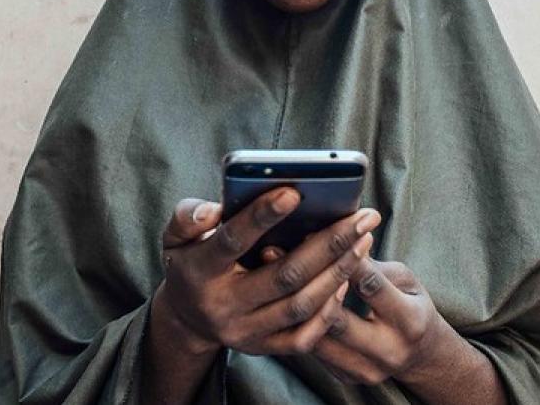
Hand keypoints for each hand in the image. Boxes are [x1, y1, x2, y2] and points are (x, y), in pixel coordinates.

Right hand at [153, 190, 380, 356]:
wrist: (187, 318)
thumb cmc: (190, 261)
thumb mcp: (175, 236)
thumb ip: (188, 217)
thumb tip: (213, 210)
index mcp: (200, 270)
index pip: (232, 241)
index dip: (261, 217)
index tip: (294, 192)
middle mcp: (223, 305)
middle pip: (284, 276)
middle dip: (329, 244)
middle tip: (363, 217)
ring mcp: (245, 331)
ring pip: (301, 305)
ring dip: (338, 273)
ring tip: (364, 241)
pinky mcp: (263, 347)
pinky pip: (304, 336)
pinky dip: (329, 309)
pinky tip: (348, 279)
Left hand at [259, 246, 451, 386]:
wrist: (417, 354)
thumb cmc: (408, 302)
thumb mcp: (403, 278)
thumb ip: (369, 264)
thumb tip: (332, 236)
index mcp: (410, 321)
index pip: (370, 285)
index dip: (341, 256)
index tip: (310, 231)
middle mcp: (389, 351)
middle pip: (337, 318)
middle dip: (304, 282)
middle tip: (272, 252)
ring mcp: (366, 369)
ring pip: (317, 338)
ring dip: (288, 303)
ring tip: (263, 271)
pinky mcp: (346, 377)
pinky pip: (313, 351)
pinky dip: (293, 323)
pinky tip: (272, 298)